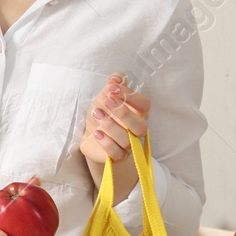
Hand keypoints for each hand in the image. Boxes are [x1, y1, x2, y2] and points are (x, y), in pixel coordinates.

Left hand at [79, 73, 150, 197]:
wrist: (91, 134)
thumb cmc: (104, 113)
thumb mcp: (106, 95)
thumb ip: (113, 84)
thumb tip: (116, 78)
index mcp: (138, 113)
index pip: (145, 105)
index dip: (130, 96)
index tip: (112, 88)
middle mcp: (136, 130)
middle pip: (141, 126)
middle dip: (124, 112)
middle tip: (107, 101)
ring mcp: (128, 145)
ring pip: (127, 140)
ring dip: (110, 125)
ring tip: (96, 113)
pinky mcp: (116, 156)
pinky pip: (116, 154)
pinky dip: (106, 143)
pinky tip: (96, 133)